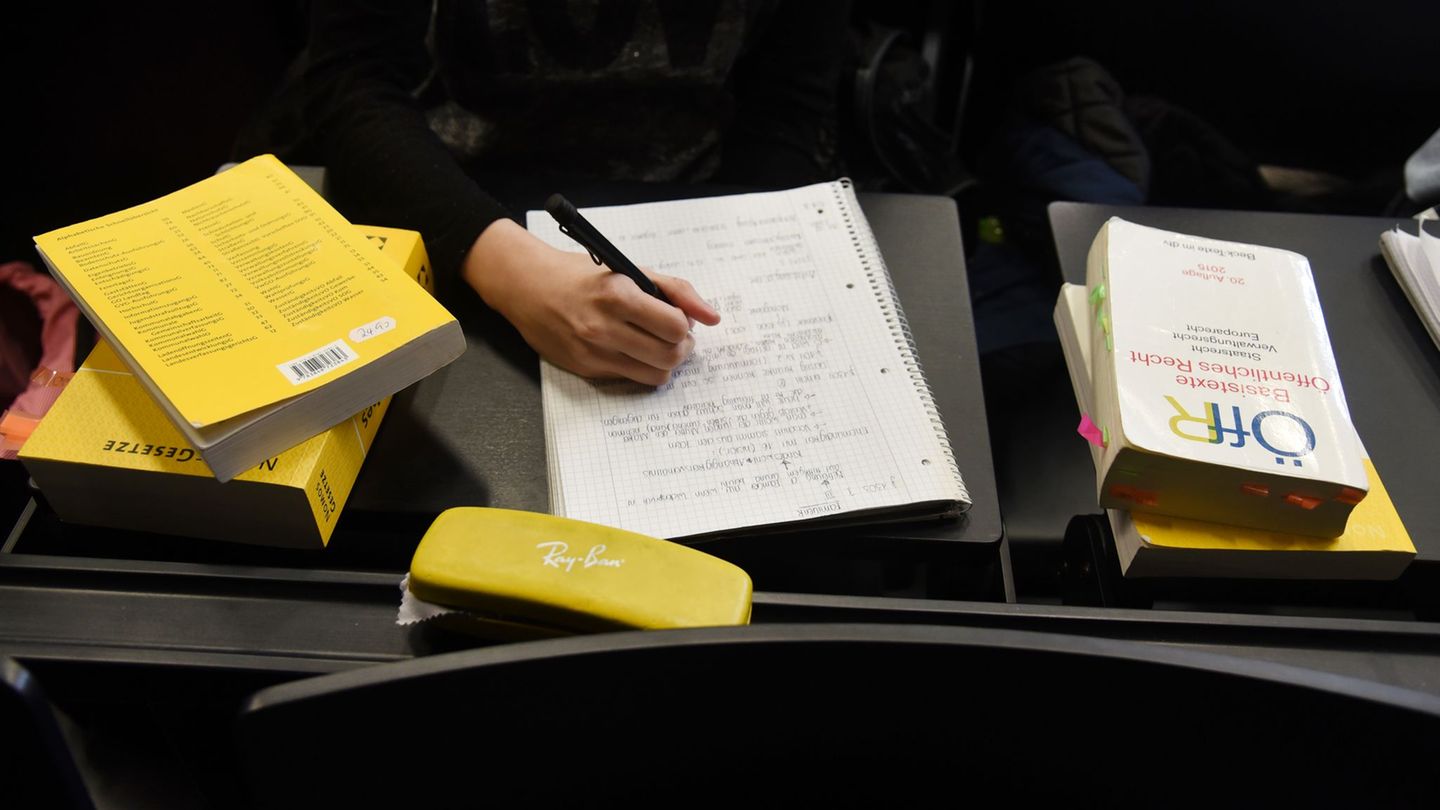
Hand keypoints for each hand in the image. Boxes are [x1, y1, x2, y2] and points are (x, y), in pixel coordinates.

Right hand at [463, 219, 720, 384]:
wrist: (529, 287)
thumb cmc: (582, 277)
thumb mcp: (630, 270)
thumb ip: (676, 291)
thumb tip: (712, 316)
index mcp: (618, 296)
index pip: (675, 327)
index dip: (685, 326)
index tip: (680, 320)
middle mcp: (604, 327)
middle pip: (670, 356)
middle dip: (682, 348)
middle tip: (675, 337)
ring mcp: (593, 352)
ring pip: (655, 375)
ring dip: (665, 362)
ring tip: (656, 345)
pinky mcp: (585, 369)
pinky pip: (630, 378)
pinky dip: (639, 367)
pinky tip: (629, 349)